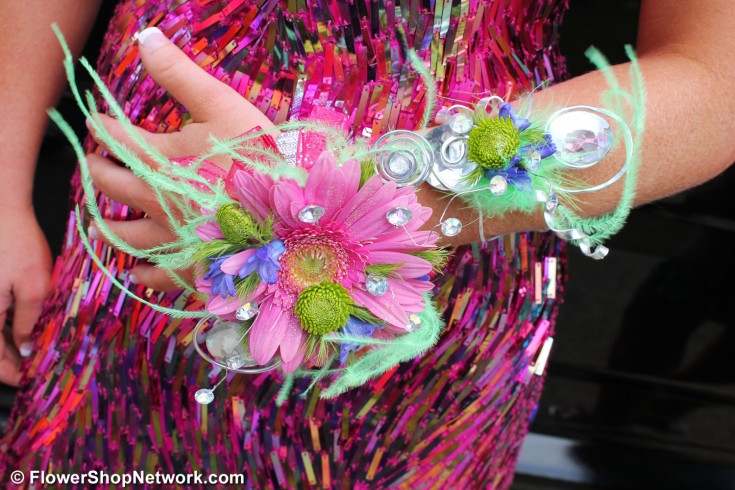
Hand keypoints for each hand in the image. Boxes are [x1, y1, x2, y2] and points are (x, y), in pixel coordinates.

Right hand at [0, 205, 51, 384]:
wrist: (0, 209)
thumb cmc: (16, 243)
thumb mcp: (34, 286)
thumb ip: (28, 322)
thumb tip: (24, 351)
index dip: (14, 376)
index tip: (33, 381)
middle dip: (13, 362)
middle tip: (38, 367)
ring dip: (9, 345)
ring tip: (36, 350)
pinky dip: (5, 327)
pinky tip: (25, 327)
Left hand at [87, 27, 276, 289]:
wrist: (294, 212)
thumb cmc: (260, 156)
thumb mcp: (223, 106)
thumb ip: (180, 74)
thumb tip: (146, 38)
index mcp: (158, 160)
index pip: (116, 139)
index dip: (104, 126)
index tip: (98, 122)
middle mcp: (155, 201)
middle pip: (110, 186)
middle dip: (98, 171)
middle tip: (94, 165)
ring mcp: (172, 237)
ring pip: (124, 235)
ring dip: (108, 224)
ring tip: (101, 221)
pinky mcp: (189, 266)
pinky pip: (156, 276)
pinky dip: (143, 272)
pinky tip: (137, 269)